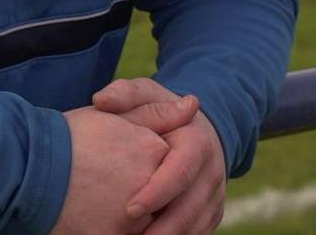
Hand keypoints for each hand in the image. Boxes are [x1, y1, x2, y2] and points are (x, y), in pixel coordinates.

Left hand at [50, 98, 199, 234]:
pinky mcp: (211, 214)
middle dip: (162, 231)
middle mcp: (212, 172)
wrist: (195, 128)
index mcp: (197, 143)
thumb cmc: (160, 111)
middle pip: (189, 210)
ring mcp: (214, 196)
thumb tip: (100, 101)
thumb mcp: (147, 94)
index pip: (180, 172)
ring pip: (195, 229)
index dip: (157, 193)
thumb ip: (125, 94)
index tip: (129, 210)